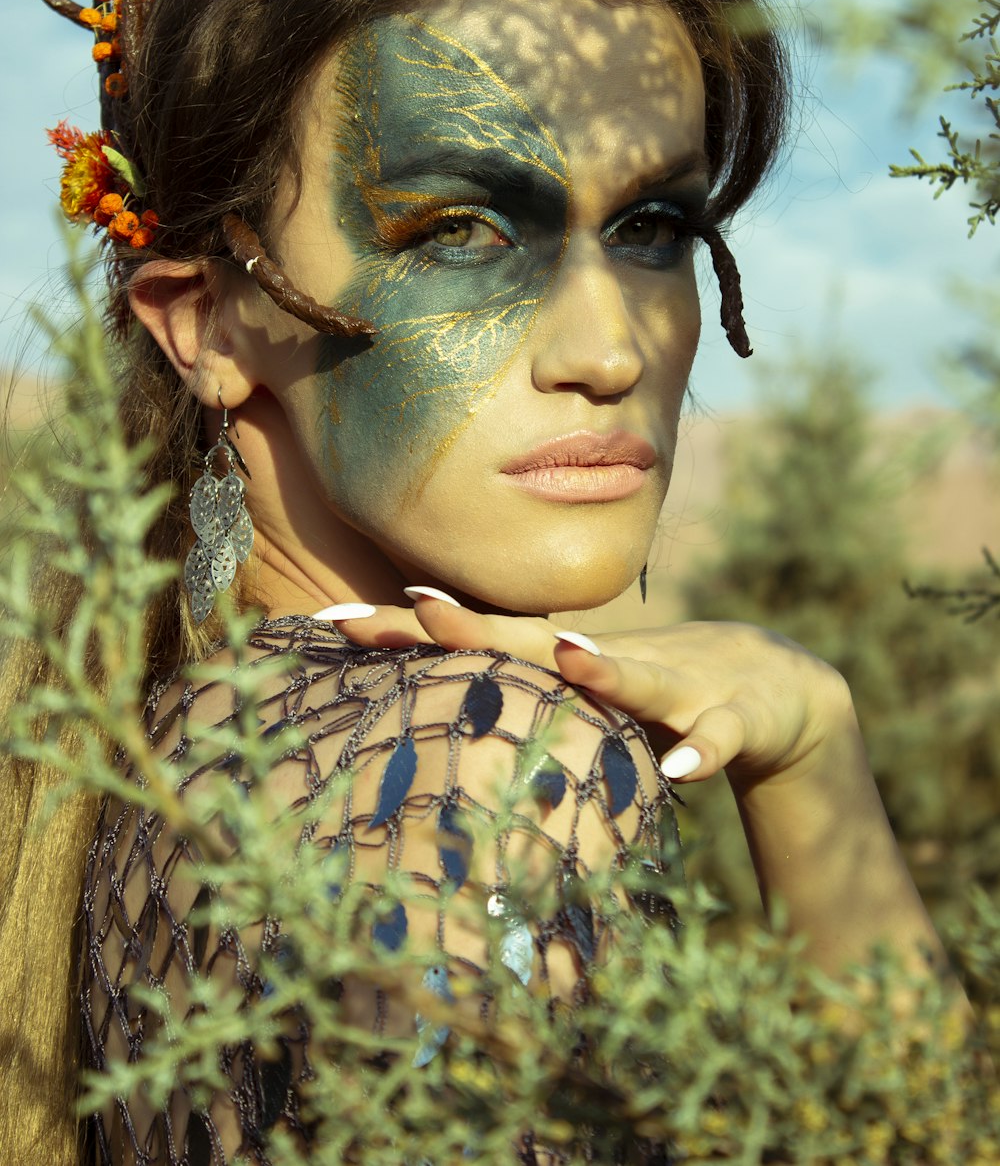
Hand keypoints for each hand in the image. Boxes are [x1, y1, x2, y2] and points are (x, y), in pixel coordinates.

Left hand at [328, 595, 854, 790]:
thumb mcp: (575, 701)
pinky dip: (704, 750)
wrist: (779, 688)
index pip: (468, 640)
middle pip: (529, 643)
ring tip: (566, 657)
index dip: (402, 633)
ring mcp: (674, 683)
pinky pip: (718, 739)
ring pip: (634, 675)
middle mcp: (607, 660)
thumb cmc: (656, 694)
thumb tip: (414, 720)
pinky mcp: (733, 717)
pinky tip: (685, 769)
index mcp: (561, 662)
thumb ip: (510, 702)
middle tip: (410, 603)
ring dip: (602, 666)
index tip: (326, 625)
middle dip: (472, 625)